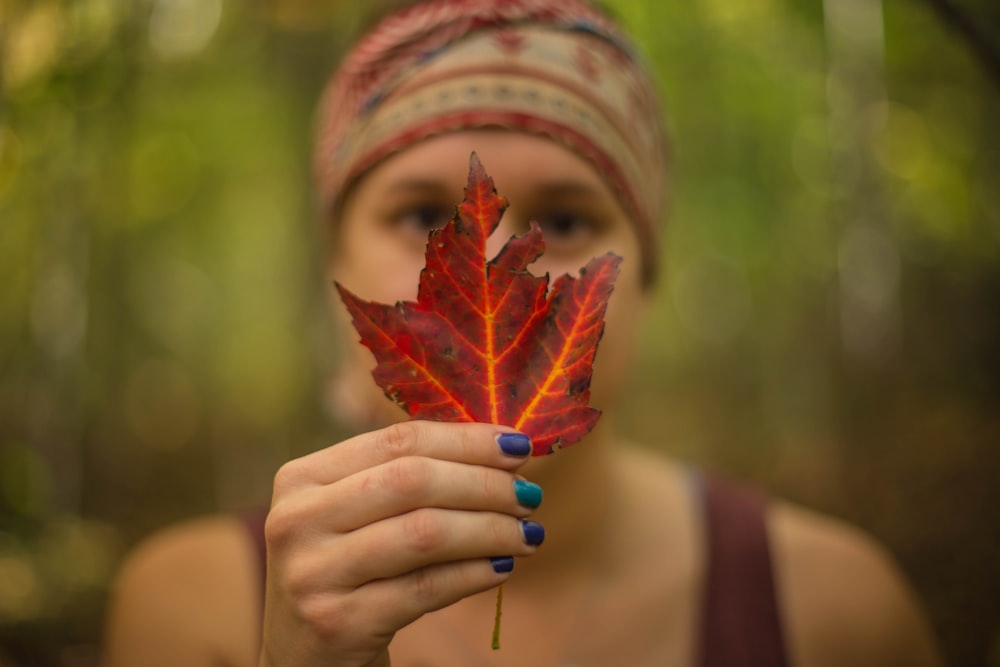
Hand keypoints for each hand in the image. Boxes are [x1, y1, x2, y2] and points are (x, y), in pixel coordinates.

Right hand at [258, 421, 542, 666]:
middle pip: (413, 480)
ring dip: (489, 529)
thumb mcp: (356, 515)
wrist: (306, 657)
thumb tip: (504, 451)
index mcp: (302, 477)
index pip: (398, 441)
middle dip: (484, 484)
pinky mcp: (338, 623)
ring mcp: (313, 573)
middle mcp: (296, 519)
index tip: (518, 446)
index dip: (465, 440)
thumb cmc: (348, 572)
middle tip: (529, 495)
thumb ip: (408, 477)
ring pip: (425, 533)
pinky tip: (502, 567)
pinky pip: (426, 588)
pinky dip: (474, 574)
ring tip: (528, 533)